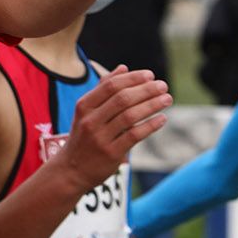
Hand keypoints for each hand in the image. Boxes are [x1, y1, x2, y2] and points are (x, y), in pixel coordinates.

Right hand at [49, 65, 170, 192]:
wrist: (70, 170)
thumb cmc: (83, 137)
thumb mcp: (86, 111)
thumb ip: (103, 89)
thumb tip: (123, 67)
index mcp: (84, 106)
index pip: (110, 86)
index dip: (132, 78)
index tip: (150, 75)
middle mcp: (90, 120)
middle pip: (122, 99)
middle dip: (146, 90)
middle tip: (163, 85)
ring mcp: (100, 138)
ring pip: (130, 116)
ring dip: (152, 105)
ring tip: (167, 99)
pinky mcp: (111, 154)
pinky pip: (135, 135)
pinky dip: (151, 125)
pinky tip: (162, 118)